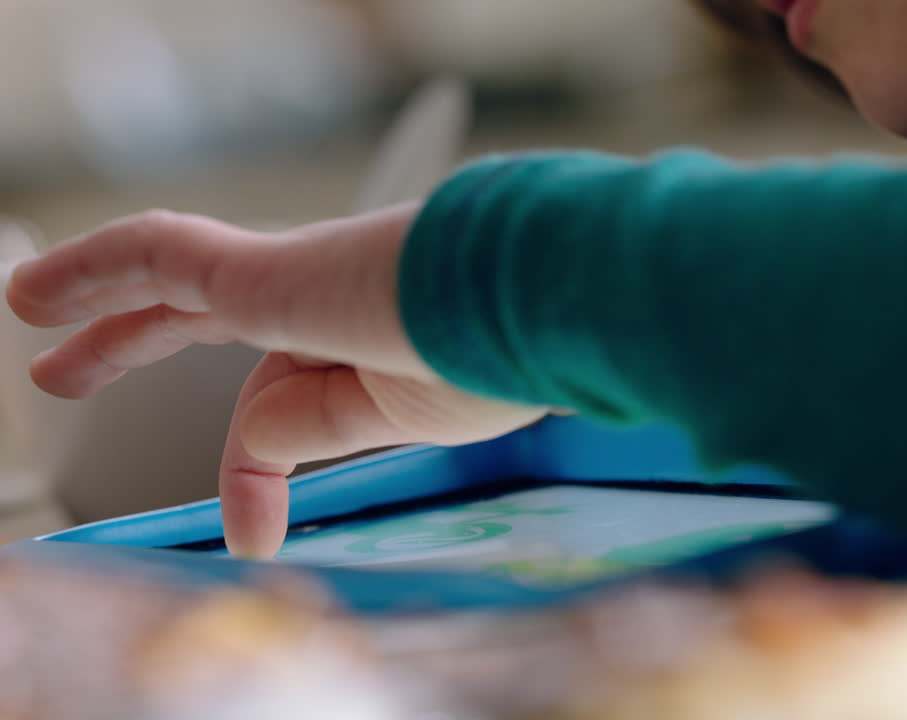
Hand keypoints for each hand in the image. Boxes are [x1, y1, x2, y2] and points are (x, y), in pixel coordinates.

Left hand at [5, 205, 549, 556]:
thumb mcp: (400, 423)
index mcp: (374, 338)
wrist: (533, 295)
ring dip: (102, 301)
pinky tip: (39, 293)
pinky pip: (159, 255)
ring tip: (34, 307)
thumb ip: (316, 430)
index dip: (254, 472)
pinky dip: (92, 268)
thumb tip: (251, 457)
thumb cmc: (499, 359)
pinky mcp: (264, 266)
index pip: (284, 393)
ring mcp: (297, 276)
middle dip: (141, 340)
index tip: (254, 538)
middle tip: (75, 370)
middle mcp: (330, 297)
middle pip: (211, 315)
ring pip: (175, 278)